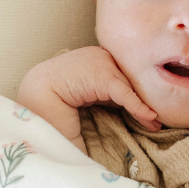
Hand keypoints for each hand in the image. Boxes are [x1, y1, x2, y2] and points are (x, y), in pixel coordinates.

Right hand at [17, 46, 160, 130]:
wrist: (31, 100)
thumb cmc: (52, 109)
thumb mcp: (86, 105)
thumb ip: (105, 107)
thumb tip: (126, 127)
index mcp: (94, 66)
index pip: (121, 82)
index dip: (137, 100)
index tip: (150, 118)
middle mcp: (99, 59)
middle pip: (128, 82)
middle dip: (143, 100)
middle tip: (157, 122)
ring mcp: (100, 62)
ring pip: (129, 87)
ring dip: (144, 105)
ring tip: (156, 123)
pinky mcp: (100, 74)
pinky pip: (125, 93)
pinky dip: (139, 107)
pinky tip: (151, 118)